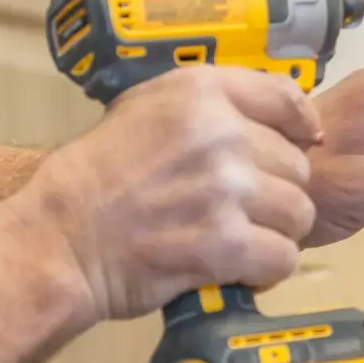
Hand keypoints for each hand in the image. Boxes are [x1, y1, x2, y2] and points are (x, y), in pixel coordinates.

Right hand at [11, 66, 323, 324]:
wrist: (61, 236)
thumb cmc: (101, 172)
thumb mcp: (148, 106)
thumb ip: (213, 103)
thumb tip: (290, 118)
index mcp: (202, 92)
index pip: (288, 99)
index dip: (302, 127)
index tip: (302, 143)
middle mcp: (221, 134)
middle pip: (297, 166)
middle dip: (275, 190)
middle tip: (240, 208)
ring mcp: (226, 189)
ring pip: (298, 213)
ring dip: (275, 232)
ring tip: (240, 239)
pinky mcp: (225, 242)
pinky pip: (282, 257)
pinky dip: (265, 270)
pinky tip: (237, 267)